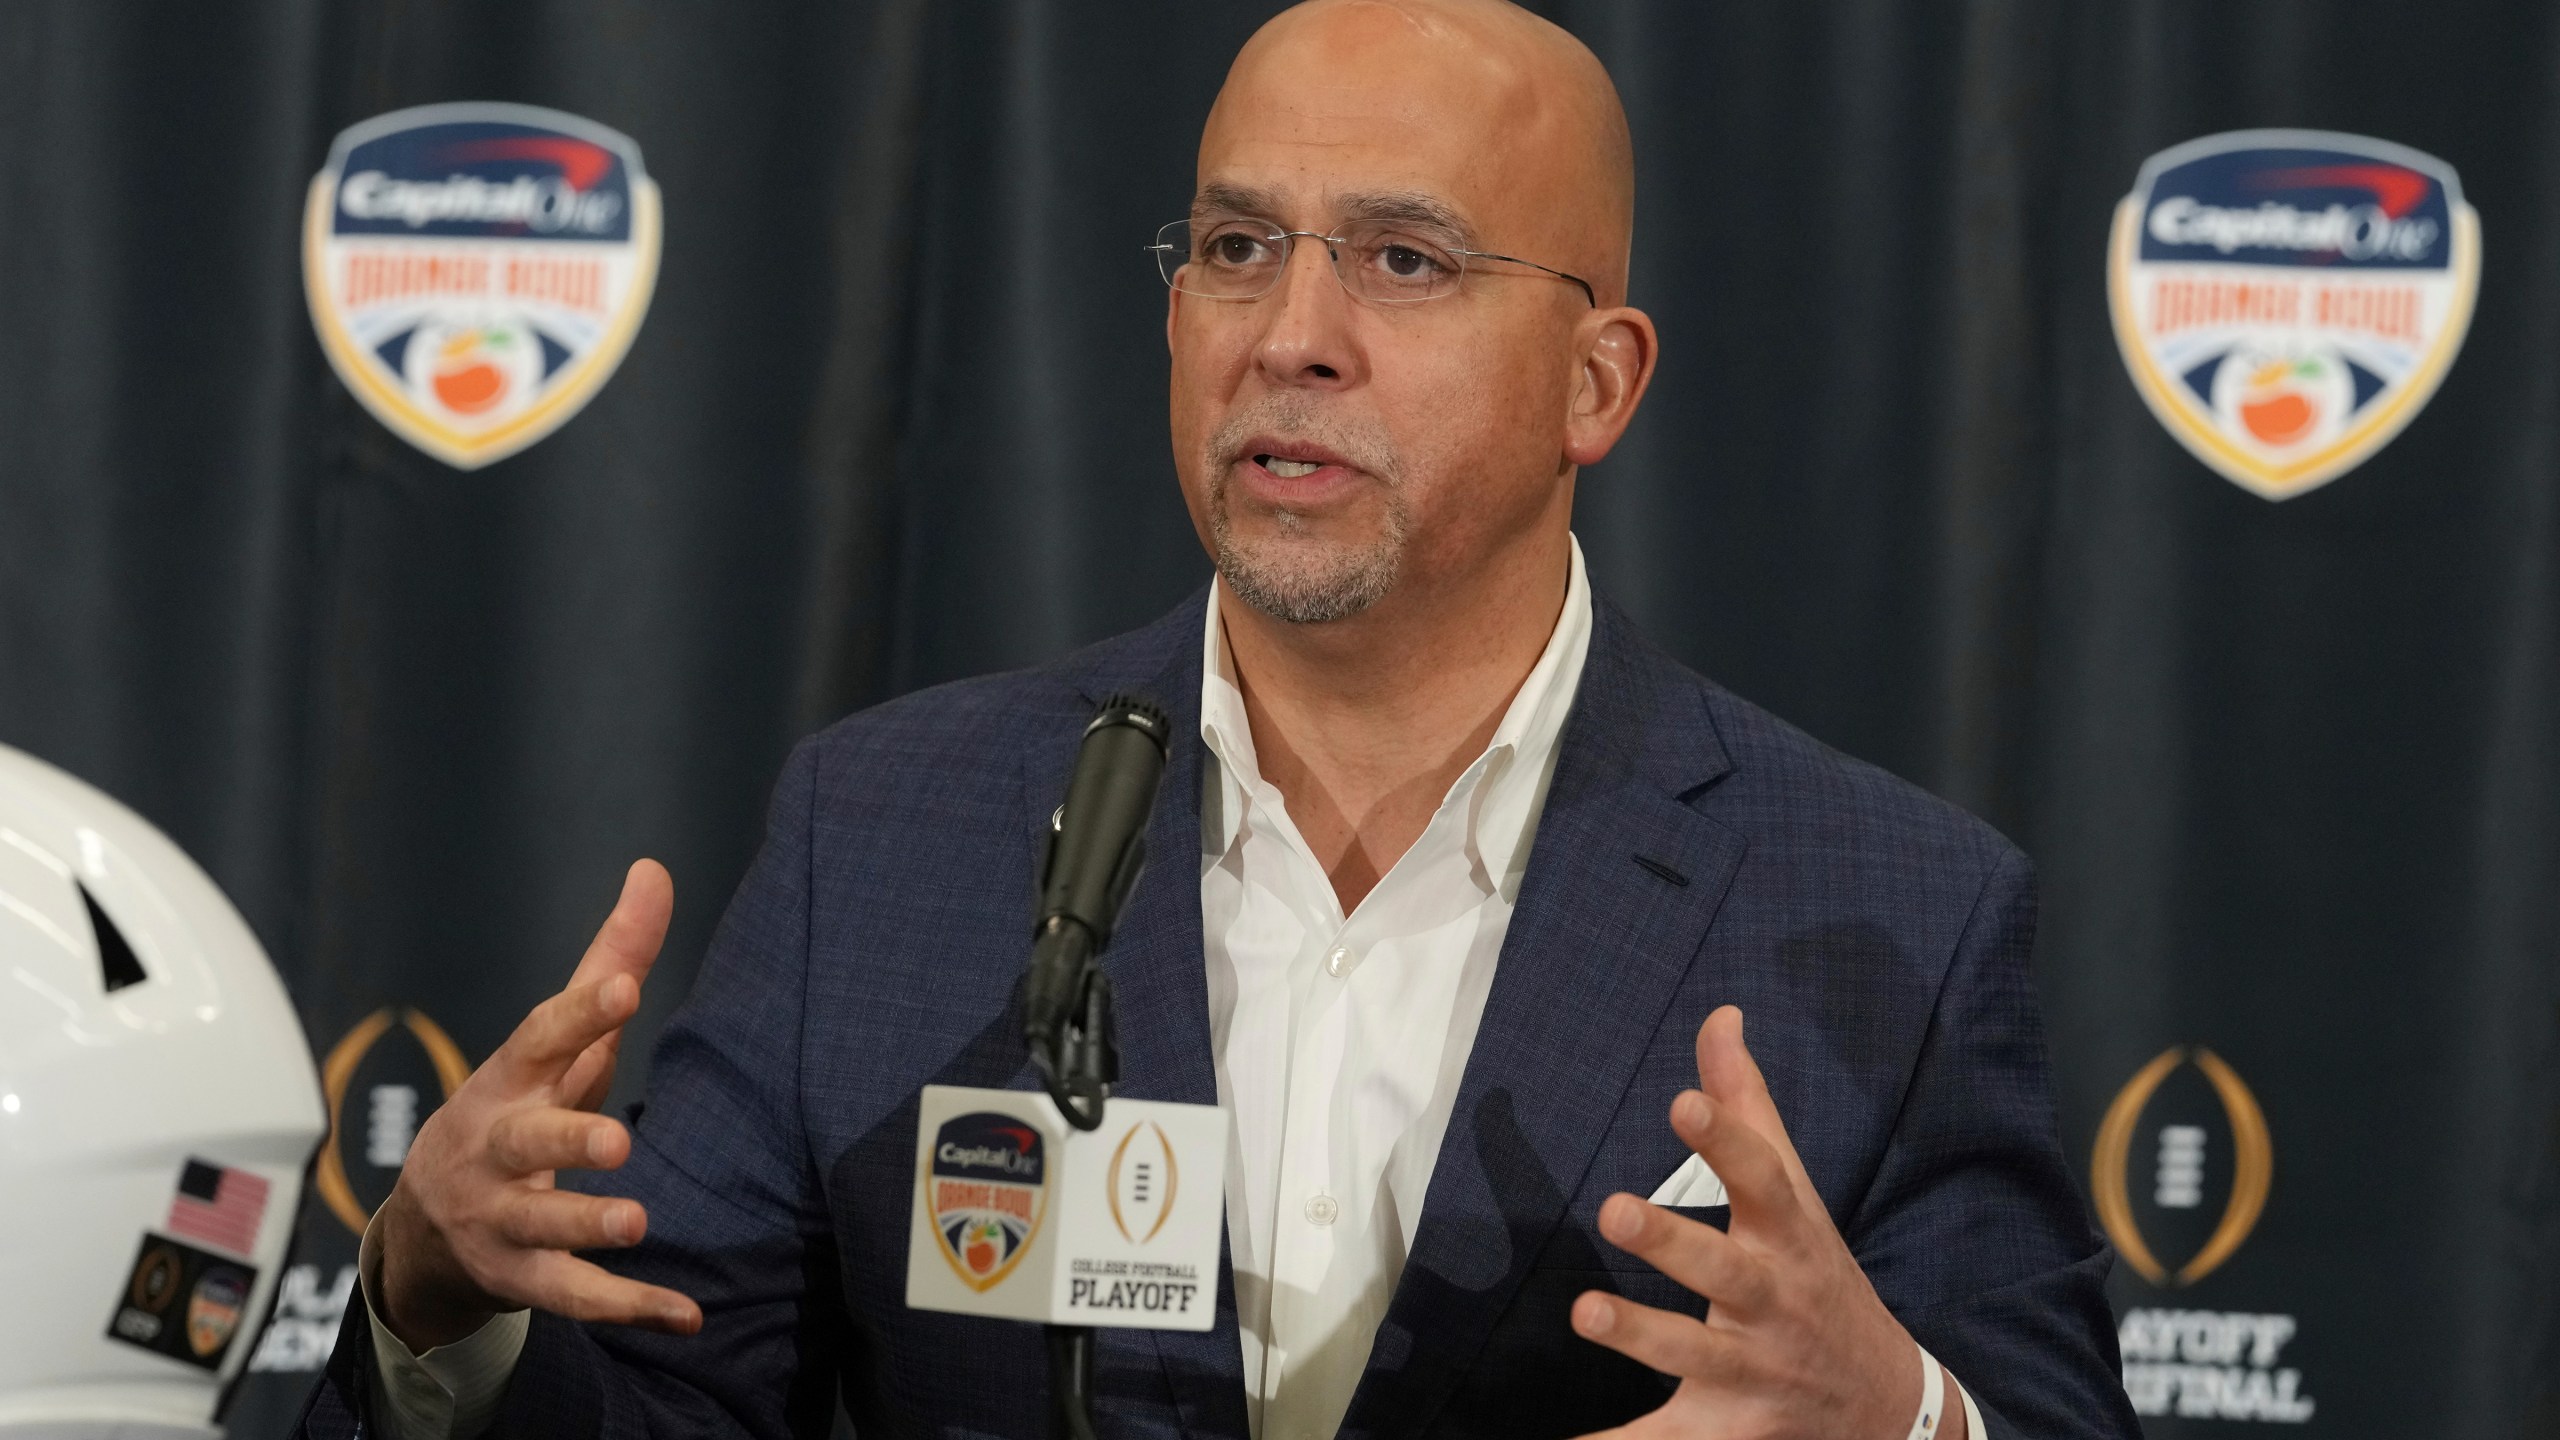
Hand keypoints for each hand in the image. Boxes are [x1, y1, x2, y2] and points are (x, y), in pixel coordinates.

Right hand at [373, 859, 703, 1348]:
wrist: (423, 1228)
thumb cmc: (514, 1109)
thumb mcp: (556, 1042)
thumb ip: (610, 961)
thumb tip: (654, 870)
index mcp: (511, 1081)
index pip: (540, 1039)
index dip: (580, 1014)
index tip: (623, 988)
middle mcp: (497, 1150)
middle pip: (525, 1142)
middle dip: (566, 1140)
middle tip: (616, 1140)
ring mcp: (501, 1220)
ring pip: (541, 1227)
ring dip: (587, 1228)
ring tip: (638, 1221)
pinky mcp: (518, 1281)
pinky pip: (572, 1300)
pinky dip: (628, 1308)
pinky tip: (685, 1314)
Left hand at [1570, 1006, 1960, 1439]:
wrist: (1884, 1403)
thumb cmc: (1817, 1276)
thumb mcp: (1795, 1193)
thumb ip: (1747, 1107)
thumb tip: (1719, 1016)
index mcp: (1788, 1236)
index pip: (1763, 1178)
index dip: (1726, 1138)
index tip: (1684, 1101)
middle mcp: (1772, 1302)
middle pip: (1724, 1271)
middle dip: (1674, 1242)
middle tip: (1616, 1207)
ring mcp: (1752, 1370)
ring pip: (1695, 1356)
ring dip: (1643, 1335)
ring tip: (1586, 1310)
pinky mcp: (1725, 1428)